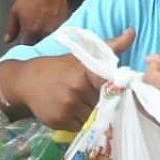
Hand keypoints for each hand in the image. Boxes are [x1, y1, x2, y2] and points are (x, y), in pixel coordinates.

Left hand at [4, 0, 70, 44]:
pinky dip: (54, 26)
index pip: (27, 44)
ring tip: (43, 20)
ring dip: (45, 32)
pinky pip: (58, 29)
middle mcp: (44, 32)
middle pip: (39, 41)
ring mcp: (55, 28)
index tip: (25, 35)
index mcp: (31, 31)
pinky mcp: (64, 22)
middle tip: (34, 24)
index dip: (25, 39)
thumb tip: (7, 40)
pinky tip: (50, 17)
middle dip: (35, 36)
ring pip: (49, 36)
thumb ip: (12, 28)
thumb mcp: (15, 12)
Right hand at [17, 29, 134, 128]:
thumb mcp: (83, 56)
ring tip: (83, 105)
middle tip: (95, 99)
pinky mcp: (59, 121)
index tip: (117, 92)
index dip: (116, 90)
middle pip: (104, 104)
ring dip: (92, 115)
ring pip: (93, 117)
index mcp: (85, 71)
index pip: (111, 85)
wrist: (26, 81)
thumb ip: (112, 46)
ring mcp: (68, 106)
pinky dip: (80, 123)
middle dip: (103, 103)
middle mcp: (77, 89)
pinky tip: (73, 113)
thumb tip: (132, 32)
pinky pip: (80, 127)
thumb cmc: (59, 67)